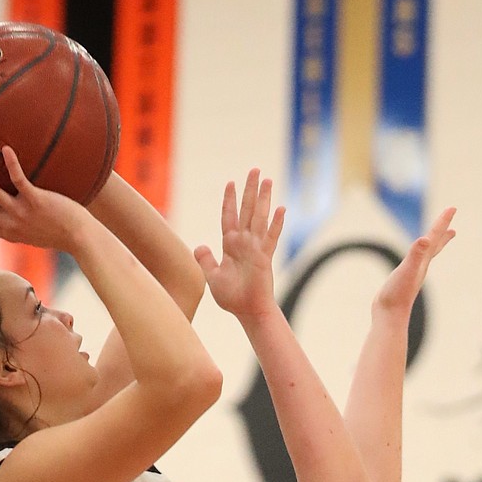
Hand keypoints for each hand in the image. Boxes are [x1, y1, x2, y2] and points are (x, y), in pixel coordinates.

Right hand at [0, 145, 84, 252]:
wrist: (80, 238)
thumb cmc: (62, 234)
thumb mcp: (37, 233)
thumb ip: (24, 224)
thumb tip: (18, 214)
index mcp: (11, 233)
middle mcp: (13, 225)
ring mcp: (24, 213)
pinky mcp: (37, 201)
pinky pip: (21, 181)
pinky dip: (12, 165)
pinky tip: (6, 150)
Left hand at [194, 170, 284, 323]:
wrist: (247, 311)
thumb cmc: (232, 297)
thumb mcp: (212, 277)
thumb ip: (206, 260)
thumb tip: (199, 247)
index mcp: (230, 245)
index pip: (229, 217)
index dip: (229, 200)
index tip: (230, 183)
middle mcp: (244, 242)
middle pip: (246, 210)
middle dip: (250, 189)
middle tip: (255, 170)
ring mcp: (255, 248)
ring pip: (259, 217)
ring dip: (263, 198)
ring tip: (268, 179)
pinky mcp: (265, 257)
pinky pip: (271, 237)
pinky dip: (276, 223)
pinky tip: (282, 209)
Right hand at [373, 208, 455, 317]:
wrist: (389, 316)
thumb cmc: (397, 294)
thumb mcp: (406, 269)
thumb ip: (416, 254)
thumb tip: (426, 240)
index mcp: (423, 261)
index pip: (434, 237)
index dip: (443, 221)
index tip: (453, 208)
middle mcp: (421, 267)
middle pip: (435, 247)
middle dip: (442, 234)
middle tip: (452, 226)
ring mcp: (413, 275)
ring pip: (425, 257)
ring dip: (431, 248)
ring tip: (434, 242)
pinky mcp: (404, 281)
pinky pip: (414, 265)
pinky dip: (417, 260)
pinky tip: (414, 262)